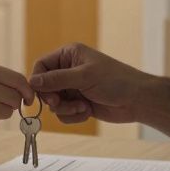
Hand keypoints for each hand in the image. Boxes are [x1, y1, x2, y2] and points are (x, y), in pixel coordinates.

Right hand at [28, 43, 151, 123]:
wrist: (137, 101)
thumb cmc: (115, 81)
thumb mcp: (84, 77)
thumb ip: (56, 79)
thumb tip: (32, 81)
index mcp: (69, 55)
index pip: (41, 65)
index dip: (38, 80)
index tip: (42, 94)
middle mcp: (69, 70)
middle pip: (45, 87)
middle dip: (53, 98)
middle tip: (59, 103)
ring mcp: (73, 88)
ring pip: (54, 103)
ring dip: (65, 108)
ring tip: (82, 108)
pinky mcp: (78, 103)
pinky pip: (64, 113)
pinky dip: (73, 115)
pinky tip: (88, 112)